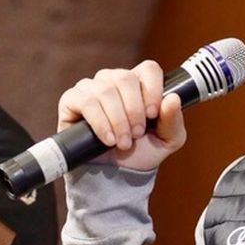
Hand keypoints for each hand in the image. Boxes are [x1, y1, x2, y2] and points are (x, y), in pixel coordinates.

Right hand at [56, 61, 186, 172]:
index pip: (148, 69)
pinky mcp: (71, 100)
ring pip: (106, 91)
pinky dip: (100, 123)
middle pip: (126, 78)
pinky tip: (107, 139)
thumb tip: (172, 98)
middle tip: (136, 134)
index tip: (152, 115)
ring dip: (117, 120)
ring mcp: (91, 88)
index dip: (152, 89)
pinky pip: (86, 102)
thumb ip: (173, 120)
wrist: (115, 176)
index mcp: (139, 83)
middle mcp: (113, 80)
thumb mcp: (167, 140)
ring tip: (122, 142)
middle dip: (133, 110)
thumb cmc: (141, 153)